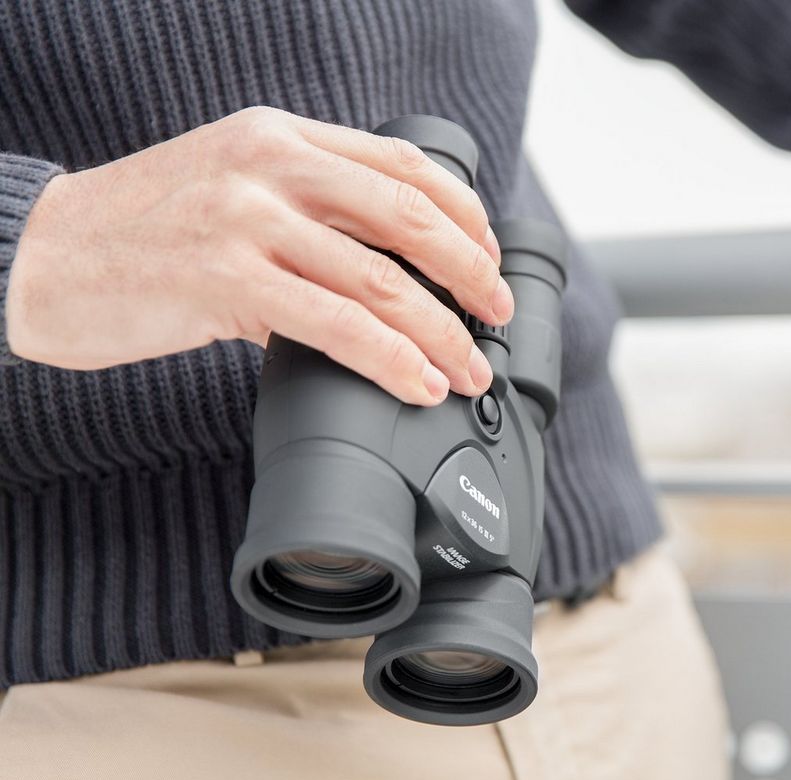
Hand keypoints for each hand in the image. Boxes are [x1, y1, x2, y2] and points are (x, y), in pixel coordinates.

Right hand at [7, 107, 511, 404]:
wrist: (45, 255)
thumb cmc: (142, 232)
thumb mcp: (231, 192)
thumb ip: (303, 216)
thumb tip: (371, 278)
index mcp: (281, 137)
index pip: (403, 167)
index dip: (463, 215)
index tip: (487, 258)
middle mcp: (272, 165)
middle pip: (409, 216)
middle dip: (471, 274)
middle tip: (497, 316)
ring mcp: (248, 219)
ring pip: (380, 278)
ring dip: (442, 331)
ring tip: (469, 369)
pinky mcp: (226, 279)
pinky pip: (334, 324)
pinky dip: (389, 358)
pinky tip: (417, 383)